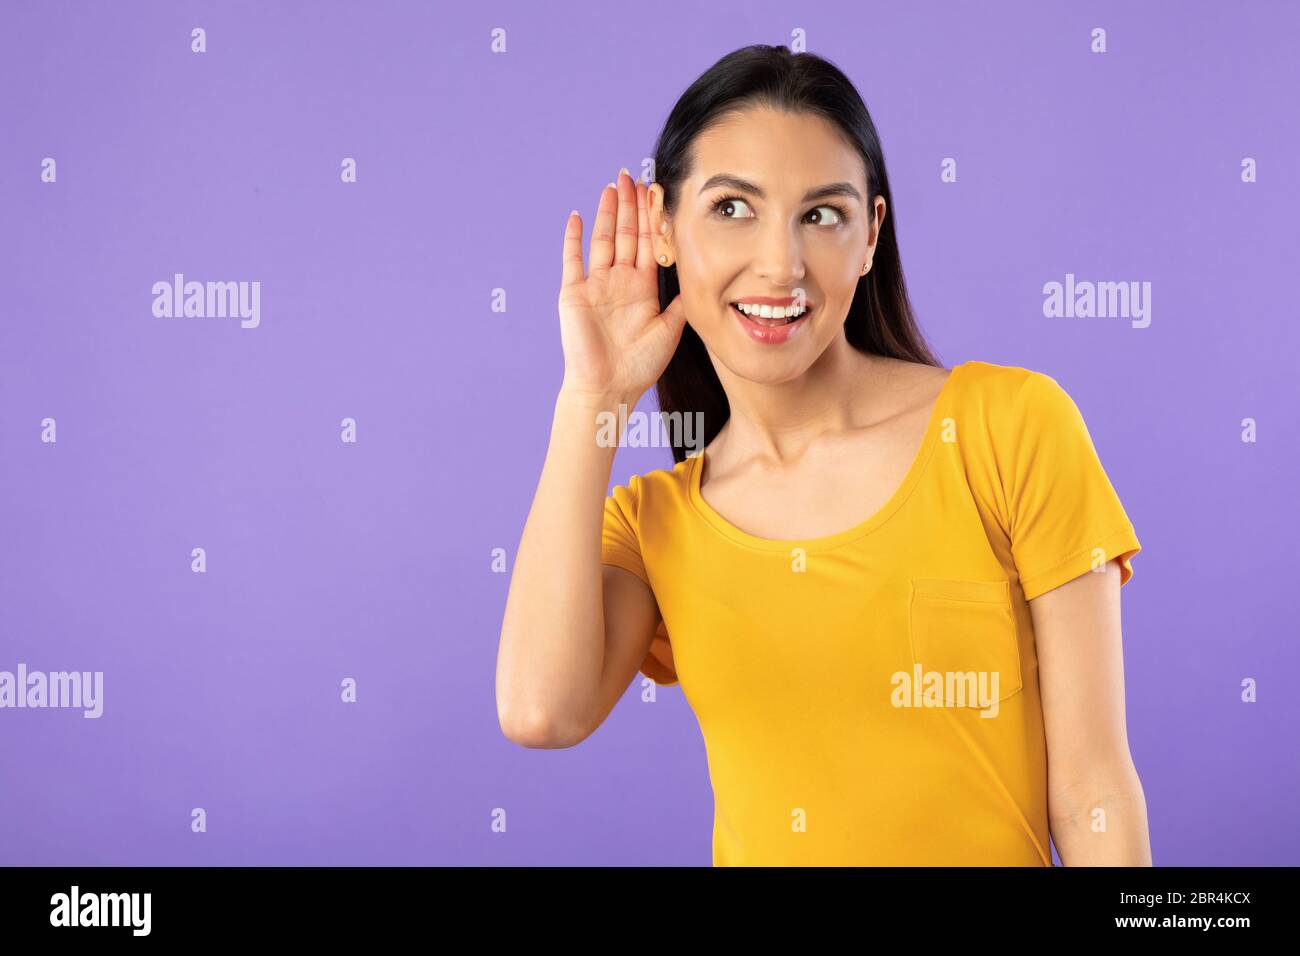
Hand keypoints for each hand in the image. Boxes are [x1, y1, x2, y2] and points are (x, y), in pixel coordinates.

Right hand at [557, 168, 686, 403]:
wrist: (608, 389)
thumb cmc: (638, 366)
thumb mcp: (671, 329)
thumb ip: (682, 301)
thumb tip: (703, 275)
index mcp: (642, 288)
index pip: (649, 244)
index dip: (652, 218)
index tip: (657, 193)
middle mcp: (619, 282)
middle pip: (627, 235)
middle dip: (631, 206)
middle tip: (633, 176)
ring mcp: (595, 285)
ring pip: (603, 240)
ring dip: (608, 213)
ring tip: (612, 186)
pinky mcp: (573, 293)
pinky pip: (572, 260)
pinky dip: (574, 238)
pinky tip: (578, 216)